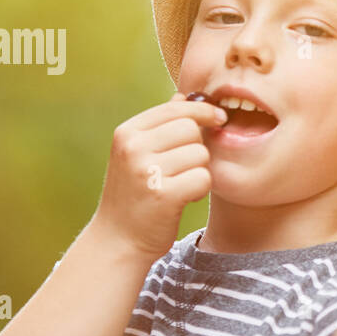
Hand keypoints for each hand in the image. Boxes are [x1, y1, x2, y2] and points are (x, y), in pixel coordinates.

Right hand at [92, 91, 228, 262]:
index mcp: (127, 132)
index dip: (203, 111)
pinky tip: (183, 198)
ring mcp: (146, 171)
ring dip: (198, 171)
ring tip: (178, 185)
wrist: (118, 239)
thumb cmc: (135, 194)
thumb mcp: (137, 154)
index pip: (178, 107)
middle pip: (192, 129)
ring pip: (201, 155)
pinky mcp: (164, 195)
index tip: (218, 118)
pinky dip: (200, 189)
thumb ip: (161, 124)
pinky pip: (203, 178)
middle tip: (183, 168)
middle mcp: (133, 147)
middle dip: (197, 147)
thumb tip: (185, 96)